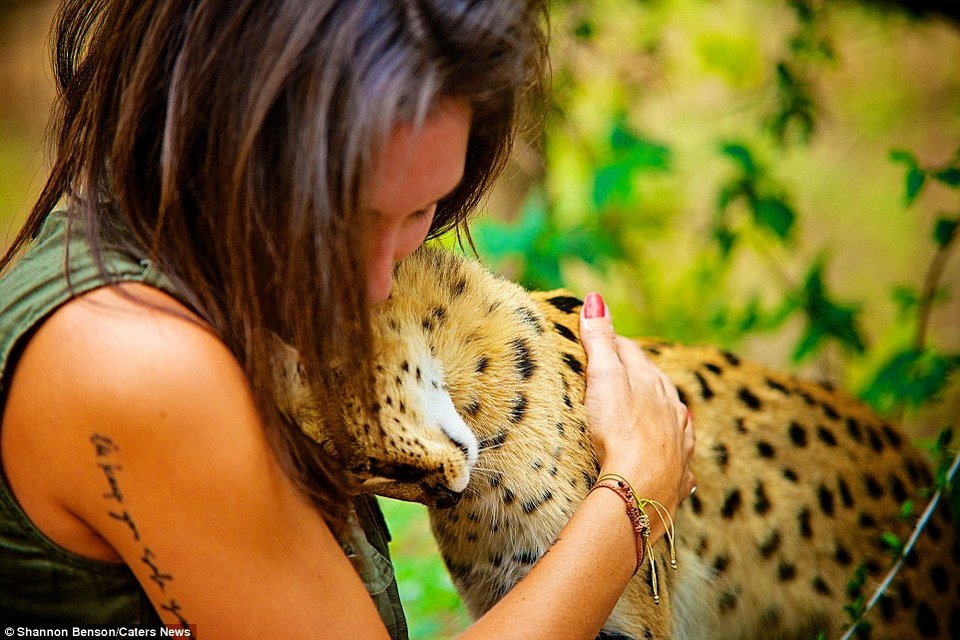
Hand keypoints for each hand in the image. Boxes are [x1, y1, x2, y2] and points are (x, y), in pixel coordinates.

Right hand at [578, 292, 695, 520]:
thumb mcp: (604, 378)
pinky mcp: (677, 471)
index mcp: (652, 381)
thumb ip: (600, 340)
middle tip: (621, 370)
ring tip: (652, 406)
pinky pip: (679, 454)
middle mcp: (671, 406)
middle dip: (639, 373)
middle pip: (655, 382)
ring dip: (662, 408)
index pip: (631, 352)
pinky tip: (674, 450)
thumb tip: (596, 299)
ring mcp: (678, 439)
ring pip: (673, 415)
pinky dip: (674, 447)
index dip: (613, 344)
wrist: (641, 487)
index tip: (599, 338)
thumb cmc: (620, 429)